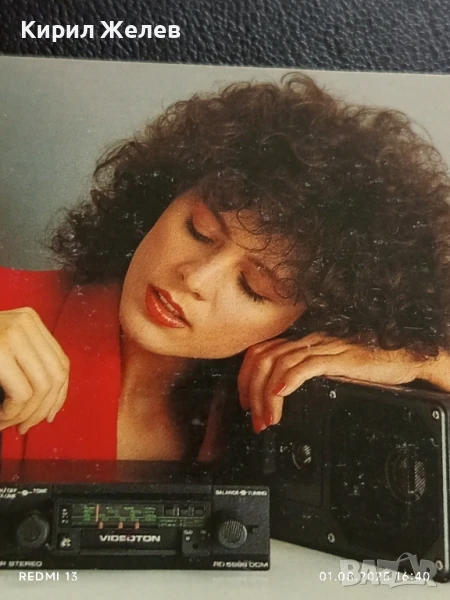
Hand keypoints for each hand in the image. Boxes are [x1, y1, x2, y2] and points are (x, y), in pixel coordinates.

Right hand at [0, 307, 69, 433]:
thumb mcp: (0, 353)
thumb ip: (24, 367)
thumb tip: (51, 406)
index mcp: (29, 321)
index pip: (61, 363)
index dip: (59, 395)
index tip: (47, 416)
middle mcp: (25, 322)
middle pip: (57, 375)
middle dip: (42, 409)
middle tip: (24, 427)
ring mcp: (13, 333)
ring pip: (42, 387)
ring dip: (26, 414)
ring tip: (6, 423)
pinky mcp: (0, 349)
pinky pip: (22, 393)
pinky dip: (12, 413)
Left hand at [237, 332, 438, 432]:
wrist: (402, 358)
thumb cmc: (368, 366)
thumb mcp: (329, 371)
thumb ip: (308, 376)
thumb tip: (283, 398)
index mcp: (304, 343)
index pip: (261, 351)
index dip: (245, 376)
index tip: (245, 402)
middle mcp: (309, 341)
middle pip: (264, 357)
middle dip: (251, 390)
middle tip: (254, 418)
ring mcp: (323, 347)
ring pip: (280, 364)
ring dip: (267, 394)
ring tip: (268, 418)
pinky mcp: (339, 358)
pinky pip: (307, 365)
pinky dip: (289, 380)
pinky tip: (281, 394)